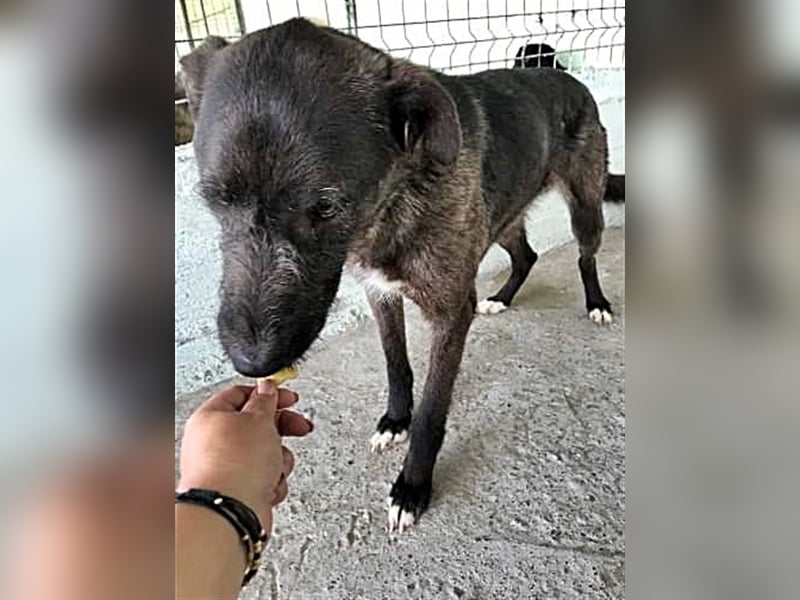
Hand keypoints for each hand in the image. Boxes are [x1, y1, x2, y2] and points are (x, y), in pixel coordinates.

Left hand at [178, 379, 312, 530]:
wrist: (231, 513)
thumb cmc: (235, 465)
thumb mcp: (259, 419)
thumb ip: (266, 400)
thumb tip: (267, 388)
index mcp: (211, 417)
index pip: (242, 395)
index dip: (269, 394)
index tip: (290, 398)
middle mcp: (214, 442)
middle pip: (256, 425)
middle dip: (282, 429)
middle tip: (299, 427)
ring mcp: (226, 468)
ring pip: (266, 454)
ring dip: (279, 460)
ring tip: (273, 467)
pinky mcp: (238, 490)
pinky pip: (264, 478)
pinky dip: (272, 482)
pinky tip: (267, 486)